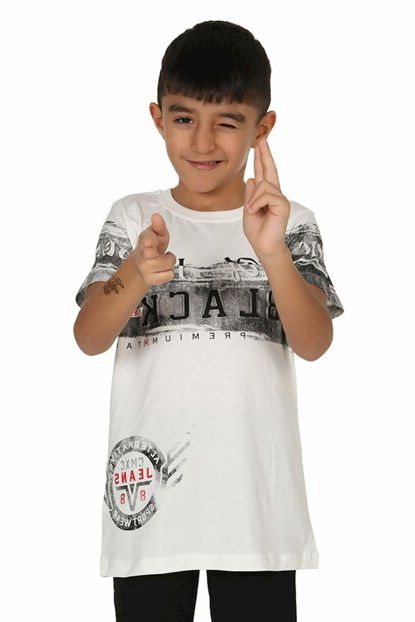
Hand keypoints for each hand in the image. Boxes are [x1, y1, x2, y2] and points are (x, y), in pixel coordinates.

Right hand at [133, 213, 175, 285]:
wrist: (141, 264)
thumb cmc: (152, 246)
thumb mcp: (156, 234)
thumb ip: (158, 226)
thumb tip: (156, 215)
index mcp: (145, 241)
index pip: (146, 241)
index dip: (148, 241)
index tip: (148, 241)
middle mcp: (144, 256)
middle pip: (158, 259)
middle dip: (164, 258)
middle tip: (157, 254)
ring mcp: (146, 269)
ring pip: (169, 265)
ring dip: (169, 261)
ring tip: (163, 258)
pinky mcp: (150, 280)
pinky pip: (169, 275)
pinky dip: (168, 272)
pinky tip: (162, 269)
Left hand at [242, 137, 290, 260]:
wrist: (263, 246)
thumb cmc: (257, 231)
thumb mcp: (249, 210)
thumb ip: (250, 195)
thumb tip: (252, 178)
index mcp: (266, 195)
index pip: (264, 173)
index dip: (262, 158)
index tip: (260, 144)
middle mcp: (275, 194)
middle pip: (270, 169)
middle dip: (265, 154)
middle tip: (262, 138)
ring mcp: (280, 198)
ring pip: (263, 185)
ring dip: (253, 199)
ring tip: (252, 211)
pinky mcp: (283, 204)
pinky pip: (266, 194)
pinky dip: (256, 203)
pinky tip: (255, 211)